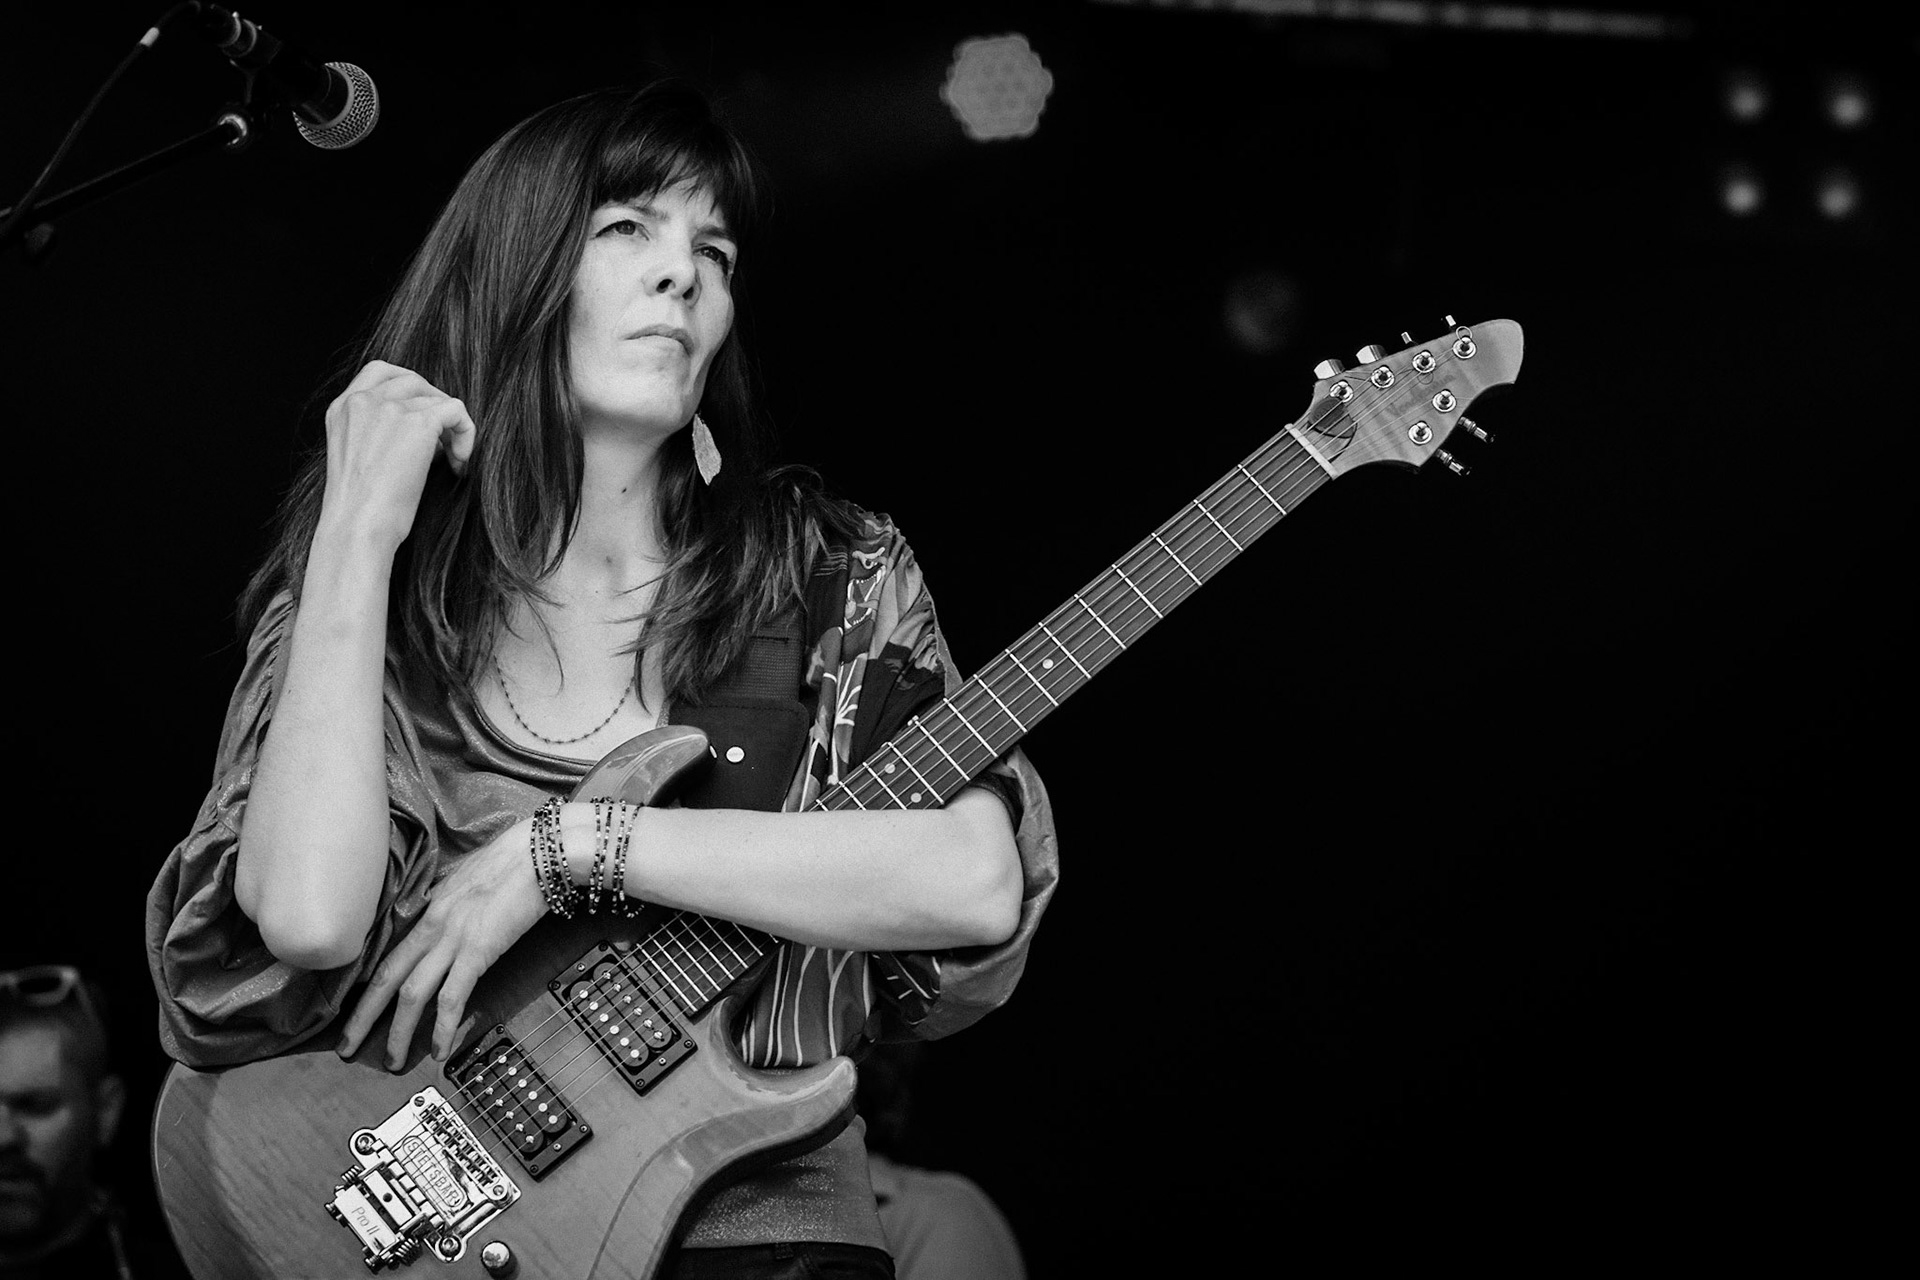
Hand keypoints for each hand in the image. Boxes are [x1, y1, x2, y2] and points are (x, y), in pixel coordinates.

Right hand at [319, 359, 477, 551]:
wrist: (357, 529)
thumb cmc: (360, 510)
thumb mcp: (357, 458)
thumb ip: (377, 432)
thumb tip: (423, 428)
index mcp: (342, 408)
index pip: (380, 373)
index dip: (410, 391)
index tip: (421, 421)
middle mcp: (362, 401)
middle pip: (413, 380)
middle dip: (433, 407)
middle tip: (442, 443)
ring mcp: (389, 408)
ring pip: (437, 398)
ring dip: (450, 427)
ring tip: (451, 460)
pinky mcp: (418, 423)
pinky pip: (457, 410)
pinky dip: (466, 434)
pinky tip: (460, 463)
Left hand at [337, 817, 545, 1069]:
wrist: (542, 851)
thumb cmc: (516, 859)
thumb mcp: (471, 879)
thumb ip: (453, 901)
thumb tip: (448, 914)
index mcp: (429, 908)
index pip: (388, 955)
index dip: (367, 988)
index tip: (355, 1011)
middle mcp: (432, 925)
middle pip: (385, 978)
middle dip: (362, 1018)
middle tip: (346, 1049)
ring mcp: (453, 939)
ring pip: (411, 994)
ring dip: (398, 1032)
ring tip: (392, 1062)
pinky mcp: (478, 950)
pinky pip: (452, 997)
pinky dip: (441, 1028)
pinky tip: (438, 1052)